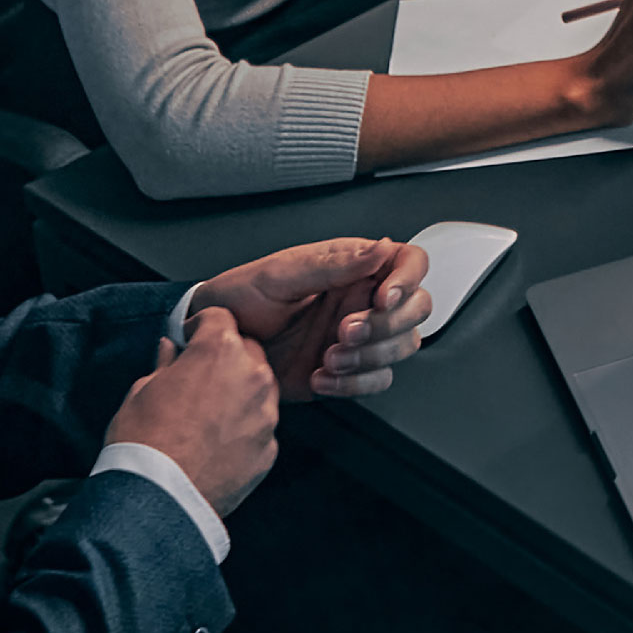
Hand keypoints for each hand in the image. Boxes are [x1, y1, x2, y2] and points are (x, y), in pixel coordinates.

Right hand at [105, 305, 280, 514]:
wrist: (158, 496)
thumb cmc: (144, 440)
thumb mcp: (141, 390)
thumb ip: (164, 364)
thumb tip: (170, 350)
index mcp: (219, 351)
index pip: (219, 318)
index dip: (201, 327)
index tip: (189, 341)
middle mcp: (252, 375)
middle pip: (247, 350)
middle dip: (226, 358)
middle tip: (198, 380)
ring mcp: (266, 413)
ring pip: (259, 388)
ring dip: (239, 393)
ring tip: (207, 416)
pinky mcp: (270, 447)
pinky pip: (260, 426)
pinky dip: (244, 429)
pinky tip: (218, 443)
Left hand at [190, 236, 434, 401]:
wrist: (216, 347)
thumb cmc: (240, 298)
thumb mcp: (281, 275)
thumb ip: (334, 264)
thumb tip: (379, 248)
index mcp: (354, 266)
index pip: (409, 261)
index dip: (408, 280)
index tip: (383, 299)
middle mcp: (363, 299)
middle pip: (417, 308)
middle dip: (387, 326)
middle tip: (345, 332)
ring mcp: (359, 336)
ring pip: (402, 346)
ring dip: (370, 357)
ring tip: (327, 358)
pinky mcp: (349, 370)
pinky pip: (377, 379)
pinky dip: (354, 384)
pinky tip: (319, 378)